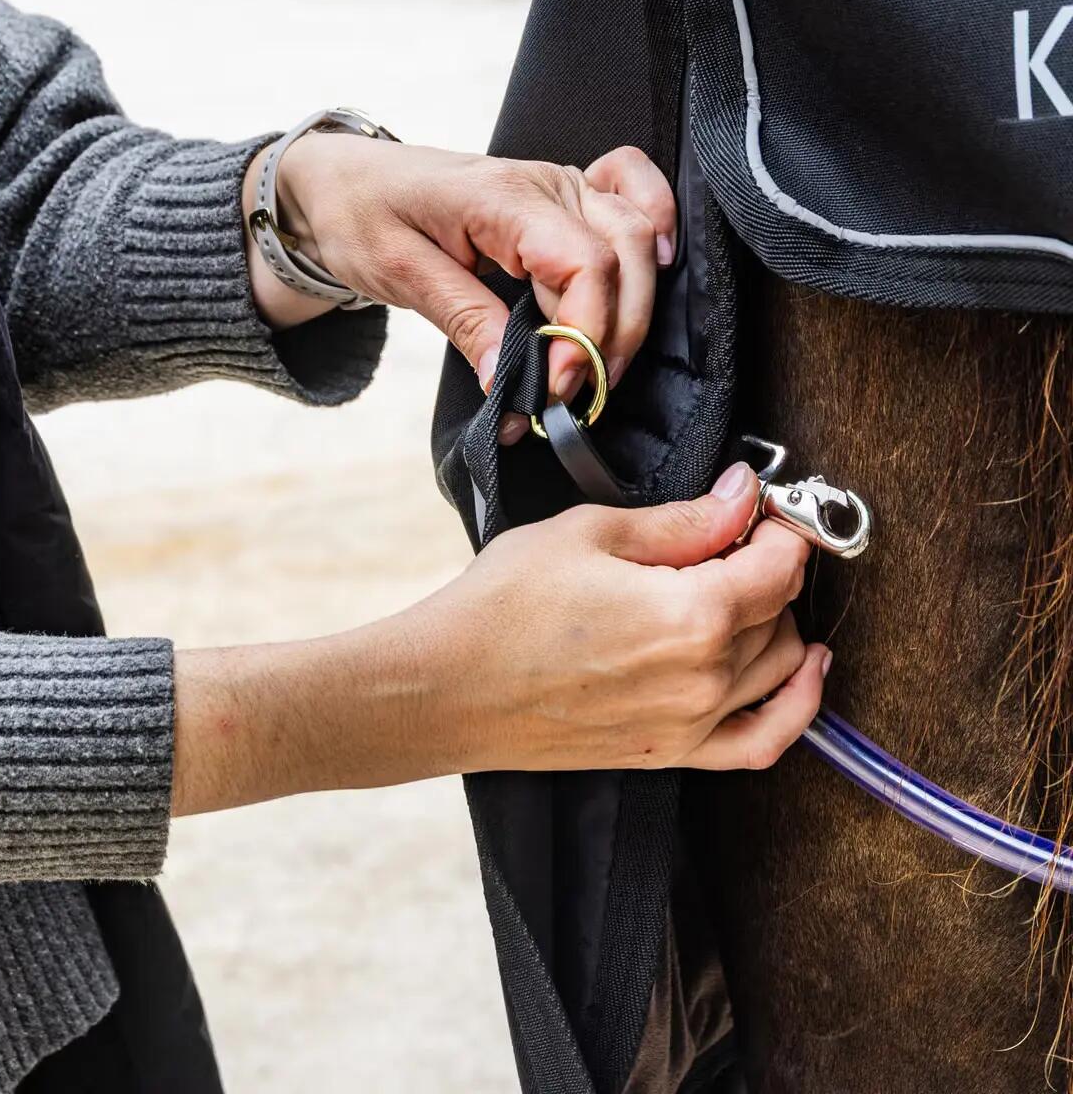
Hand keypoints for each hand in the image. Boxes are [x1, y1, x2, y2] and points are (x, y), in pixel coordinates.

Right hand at [171, 464, 828, 814]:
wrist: (445, 689)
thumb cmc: (502, 607)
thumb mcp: (590, 534)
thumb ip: (682, 521)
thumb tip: (742, 496)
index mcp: (692, 614)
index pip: (780, 563)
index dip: (779, 523)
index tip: (758, 505)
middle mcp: (706, 678)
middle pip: (780, 610)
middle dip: (769, 564)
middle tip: (730, 535)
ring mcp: (691, 725)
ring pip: (780, 666)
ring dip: (777, 620)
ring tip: (741, 587)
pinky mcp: (670, 755)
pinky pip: (764, 741)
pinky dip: (797, 707)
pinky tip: (806, 672)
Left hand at [243, 133, 675, 437]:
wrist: (348, 181)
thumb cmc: (363, 216)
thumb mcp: (398, 273)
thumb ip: (463, 321)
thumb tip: (510, 381)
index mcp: (502, 198)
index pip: (582, 264)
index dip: (584, 334)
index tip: (556, 388)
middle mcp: (545, 183)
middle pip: (623, 255)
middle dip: (613, 336)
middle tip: (575, 395)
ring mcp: (562, 184)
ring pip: (637, 236)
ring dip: (633, 308)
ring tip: (599, 367)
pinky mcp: (566, 197)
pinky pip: (632, 195)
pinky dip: (656, 229)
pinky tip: (656, 271)